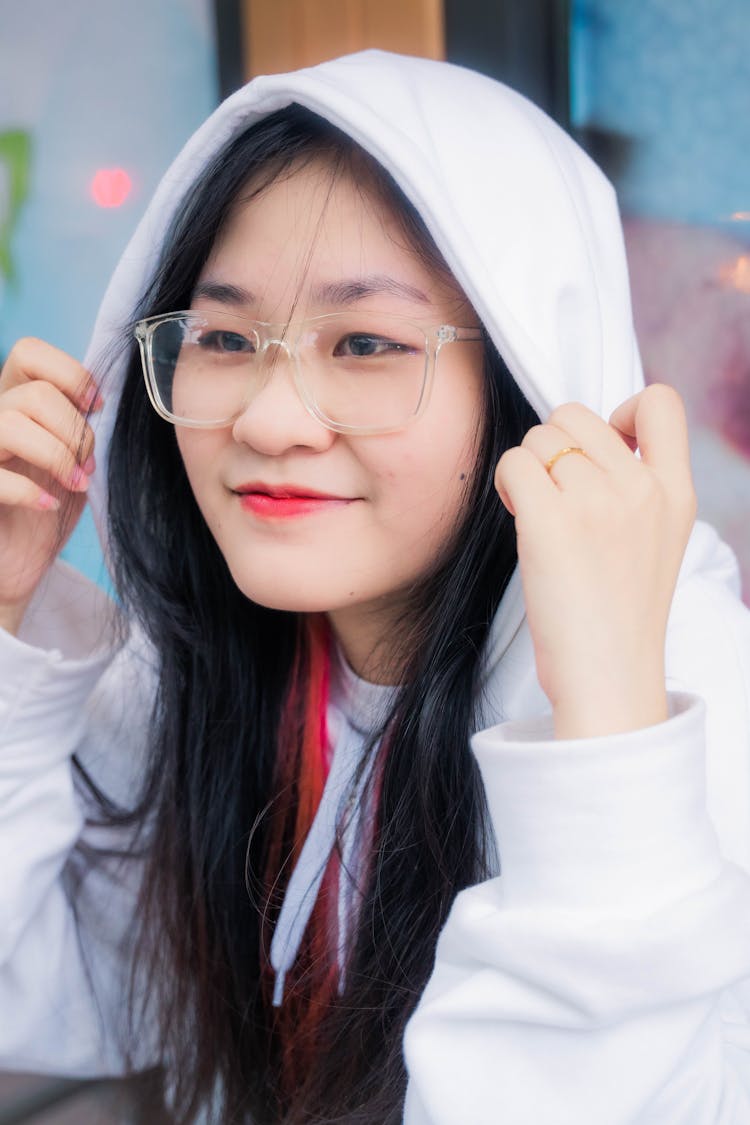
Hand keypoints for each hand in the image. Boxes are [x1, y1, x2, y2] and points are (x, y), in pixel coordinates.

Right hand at [0, 338, 100, 633]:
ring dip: (57, 455)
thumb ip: (79, 424)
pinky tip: (48, 505)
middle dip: (74, 430)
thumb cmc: (48, 504)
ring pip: (13, 421)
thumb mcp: (74, 457)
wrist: (18, 562)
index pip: (29, 352)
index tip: (96, 408)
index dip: (71, 374)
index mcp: (14, 399)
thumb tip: (97, 400)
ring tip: (74, 484)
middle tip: (86, 466)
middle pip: (35, 393)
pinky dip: (30, 490)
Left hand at [494, 384, 696, 738]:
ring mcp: (598, 502)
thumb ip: (636, 489)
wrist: (608, 679)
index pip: (661, 401)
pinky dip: (505, 484)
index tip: (601, 450)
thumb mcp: (655, 541)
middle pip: (575, 414)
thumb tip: (583, 445)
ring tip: (536, 514)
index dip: (620, 411)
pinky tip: (518, 518)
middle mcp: (641, 489)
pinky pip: (513, 464)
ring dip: (525, 469)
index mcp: (676, 492)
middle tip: (552, 496)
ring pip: (538, 438)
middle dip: (552, 447)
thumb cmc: (617, 616)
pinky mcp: (551, 521)